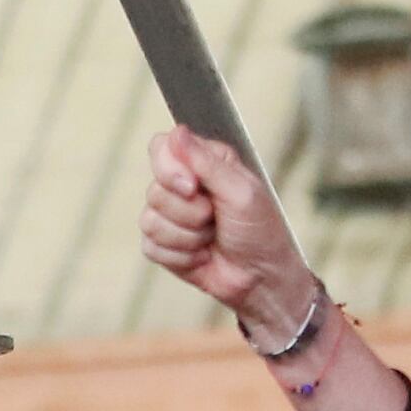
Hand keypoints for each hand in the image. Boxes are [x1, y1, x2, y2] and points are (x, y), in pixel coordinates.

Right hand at [140, 129, 316, 335]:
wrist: (259, 278)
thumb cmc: (260, 231)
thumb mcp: (240, 191)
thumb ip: (207, 162)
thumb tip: (177, 132)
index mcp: (204, 162)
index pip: (161, 148)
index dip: (170, 169)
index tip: (192, 187)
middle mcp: (183, 186)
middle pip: (154, 189)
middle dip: (187, 212)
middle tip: (214, 218)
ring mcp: (170, 216)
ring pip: (149, 221)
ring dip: (186, 237)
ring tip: (210, 238)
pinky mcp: (162, 245)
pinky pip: (150, 246)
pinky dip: (179, 255)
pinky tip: (200, 255)